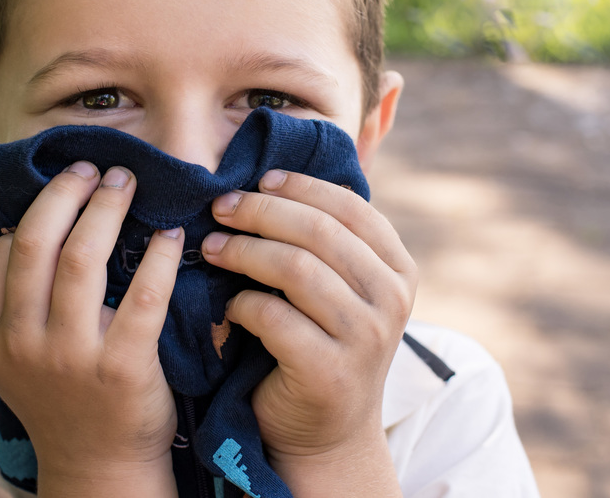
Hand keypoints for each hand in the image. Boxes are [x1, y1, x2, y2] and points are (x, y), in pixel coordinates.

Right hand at [0, 162, 182, 497]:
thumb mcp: (14, 353)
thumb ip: (12, 299)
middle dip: (66, 193)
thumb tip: (29, 222)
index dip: (35, 207)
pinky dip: (157, 258)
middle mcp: (22, 342)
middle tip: (91, 169)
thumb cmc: (61, 396)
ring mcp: (70, 356)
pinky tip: (168, 236)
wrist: (98, 466)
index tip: (63, 185)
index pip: (5, 252)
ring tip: (123, 183)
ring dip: (106, 209)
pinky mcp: (121, 369)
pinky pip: (143, 296)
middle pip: (38, 242)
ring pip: (82, 258)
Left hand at [201, 169, 415, 495]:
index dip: (299, 186)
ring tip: (211, 248)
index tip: (257, 180)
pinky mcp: (329, 371)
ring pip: (294, 268)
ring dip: (242, 251)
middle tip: (220, 209)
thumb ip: (324, 241)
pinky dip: (241, 305)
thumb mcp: (337, 288)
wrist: (325, 432)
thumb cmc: (319, 343)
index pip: (350, 207)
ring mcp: (366, 338)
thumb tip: (270, 176)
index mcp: (398, 270)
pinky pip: (273, 317)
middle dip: (259, 212)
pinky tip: (228, 306)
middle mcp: (390, 301)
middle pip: (317, 231)